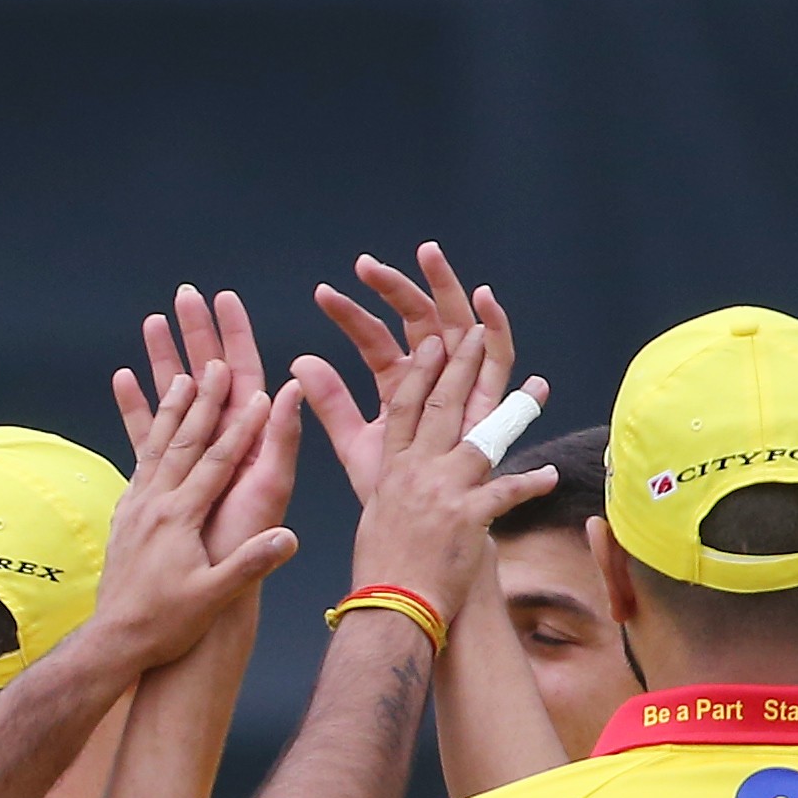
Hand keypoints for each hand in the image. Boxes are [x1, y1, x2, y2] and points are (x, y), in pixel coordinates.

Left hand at [84, 327, 299, 676]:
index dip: (242, 426)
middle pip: (183, 439)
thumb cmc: (166, 625)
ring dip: (170, 408)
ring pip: (155, 445)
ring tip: (179, 374)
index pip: (217, 460)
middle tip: (216, 359)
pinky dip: (144, 438)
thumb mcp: (213, 598)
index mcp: (181, 516)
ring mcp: (135, 507)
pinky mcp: (124, 518)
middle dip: (204, 398)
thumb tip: (288, 538)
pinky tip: (150, 430)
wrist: (113, 642)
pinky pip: (136, 466)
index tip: (263, 393)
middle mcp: (155, 502)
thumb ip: (249, 565)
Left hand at [292, 245, 520, 506]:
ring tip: (429, 255)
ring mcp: (464, 388)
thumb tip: (298, 362)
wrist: (426, 542)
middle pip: (419, 321)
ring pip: (459, 327)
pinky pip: (500, 360)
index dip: (350, 316)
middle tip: (368, 263)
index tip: (321, 295)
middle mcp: (434, 380)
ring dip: (448, 289)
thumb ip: (332, 404)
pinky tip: (484, 299)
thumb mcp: (357, 447)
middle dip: (398, 288)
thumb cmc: (395, 500)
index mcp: (400, 387)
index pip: (374, 339)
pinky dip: (497, 327)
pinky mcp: (493, 406)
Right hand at [318, 326, 552, 638]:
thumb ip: (382, 484)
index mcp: (390, 471)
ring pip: (480, 439)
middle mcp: (415, 473)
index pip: (403, 407)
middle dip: (461, 366)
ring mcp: (443, 493)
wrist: (392, 610)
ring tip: (536, 387)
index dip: (420, 371)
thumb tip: (387, 475)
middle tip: (478, 333)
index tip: (435, 342)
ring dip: (512, 411)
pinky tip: (552, 475)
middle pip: (440, 408)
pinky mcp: (468, 519)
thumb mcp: (373, 515)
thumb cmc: (382, 571)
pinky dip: (531, 484)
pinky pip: (507, 493)